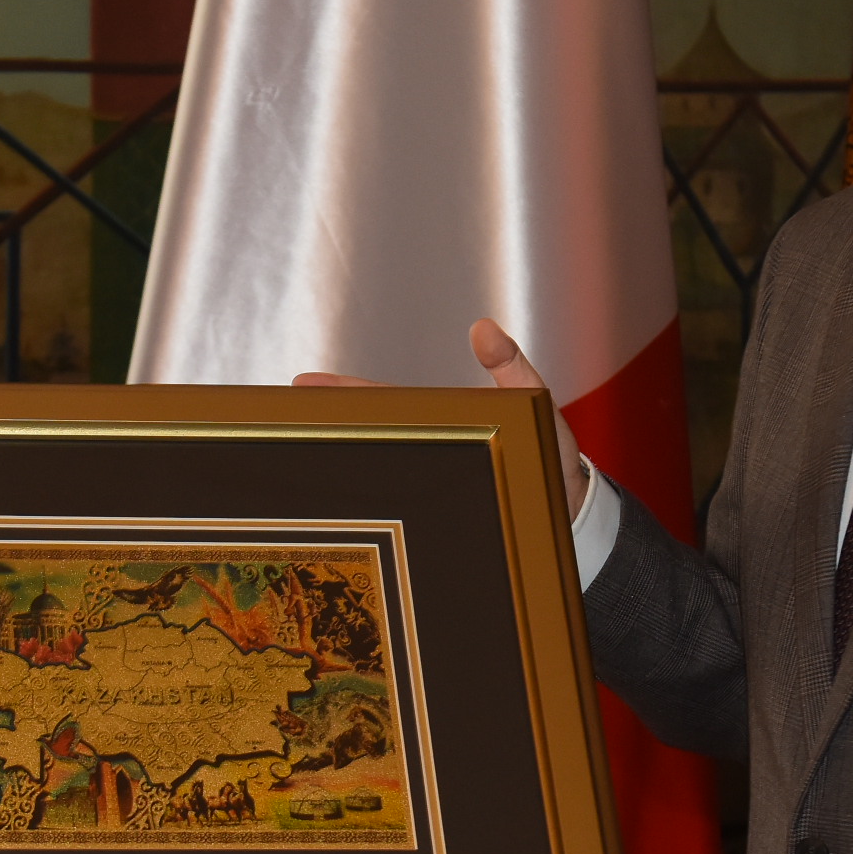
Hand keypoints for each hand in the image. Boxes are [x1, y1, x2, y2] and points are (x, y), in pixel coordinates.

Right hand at [297, 318, 586, 518]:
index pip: (384, 404)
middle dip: (323, 433)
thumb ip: (514, 368)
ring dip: (337, 477)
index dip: (344, 395)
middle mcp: (431, 456)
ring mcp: (431, 488)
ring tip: (293, 473)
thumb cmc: (555, 460)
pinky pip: (398, 513)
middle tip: (277, 427)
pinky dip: (369, 512)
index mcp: (443, 423)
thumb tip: (482, 327)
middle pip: (369, 440)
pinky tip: (342, 527)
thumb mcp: (536, 405)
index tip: (302, 385)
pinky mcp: (436, 523)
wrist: (575, 522)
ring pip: (376, 477)